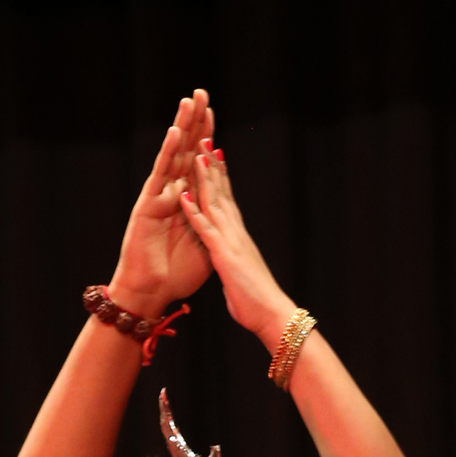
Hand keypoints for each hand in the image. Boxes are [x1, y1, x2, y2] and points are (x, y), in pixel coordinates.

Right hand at [107, 91, 214, 321]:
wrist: (152, 292)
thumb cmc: (176, 275)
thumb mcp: (205, 245)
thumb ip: (212, 222)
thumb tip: (225, 210)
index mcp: (187, 201)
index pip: (198, 162)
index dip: (206, 138)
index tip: (213, 114)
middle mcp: (173, 193)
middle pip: (187, 150)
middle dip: (195, 122)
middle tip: (202, 92)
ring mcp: (160, 196)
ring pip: (174, 154)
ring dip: (183, 126)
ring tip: (190, 101)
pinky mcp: (149, 203)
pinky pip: (161, 174)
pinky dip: (169, 153)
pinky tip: (177, 132)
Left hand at [179, 143, 299, 347]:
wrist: (273, 316)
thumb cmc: (259, 304)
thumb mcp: (242, 279)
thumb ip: (234, 270)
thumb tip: (232, 273)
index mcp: (240, 239)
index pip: (228, 202)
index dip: (221, 179)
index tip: (214, 158)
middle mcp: (237, 234)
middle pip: (222, 194)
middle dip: (212, 167)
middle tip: (205, 140)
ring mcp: (231, 242)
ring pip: (213, 203)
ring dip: (202, 178)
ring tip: (194, 153)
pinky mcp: (224, 255)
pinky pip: (205, 229)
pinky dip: (193, 211)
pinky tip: (182, 196)